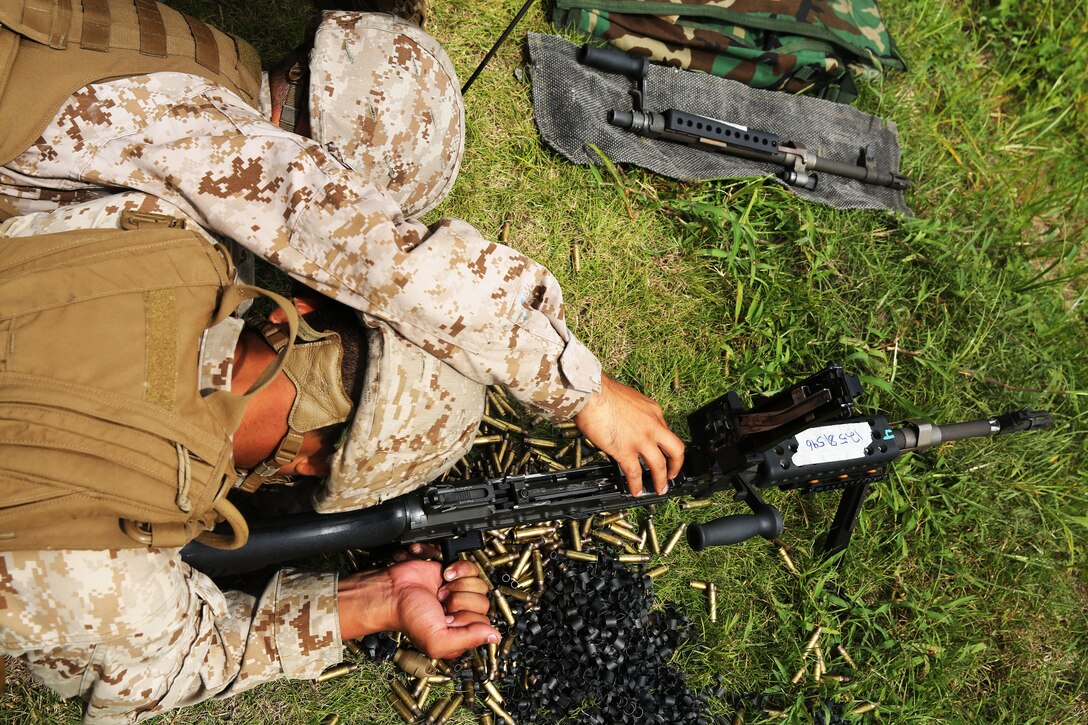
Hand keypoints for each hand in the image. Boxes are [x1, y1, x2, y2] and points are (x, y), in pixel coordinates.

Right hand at [337, 559, 498, 659]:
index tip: (448, 619)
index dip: (467, 619)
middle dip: (460, 601)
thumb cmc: (409, 616)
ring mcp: (460, 593)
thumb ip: (467, 639)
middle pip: (484, 603)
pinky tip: (445, 575)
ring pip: (480, 585)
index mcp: (460, 634)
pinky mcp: (455, 574)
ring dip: (459, 586)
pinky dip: (460, 569)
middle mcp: (462, 614)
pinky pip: (472, 569)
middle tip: (442, 604)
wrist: (393, 590)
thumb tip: (494, 636)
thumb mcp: (437, 640)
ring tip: (441, 591)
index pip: (484, 624)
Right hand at [574, 373, 684, 495]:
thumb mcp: (630, 398)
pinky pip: (634, 472)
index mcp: (653, 411)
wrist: (591, 393)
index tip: (664, 451)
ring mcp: (640, 439)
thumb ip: (636, 413)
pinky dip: (636, 484)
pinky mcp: (625, 450)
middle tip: (672, 475)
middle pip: (675, 450)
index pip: (666, 432)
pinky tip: (635, 490)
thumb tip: (631, 422)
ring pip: (659, 465)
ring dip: (660, 480)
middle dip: (676, 465)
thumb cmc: (603, 391)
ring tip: (659, 489)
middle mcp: (652, 426)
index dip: (665, 445)